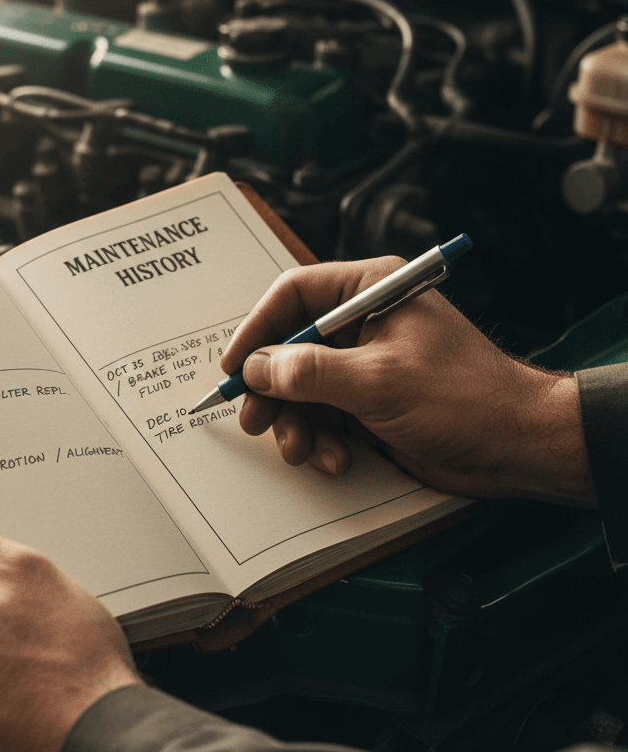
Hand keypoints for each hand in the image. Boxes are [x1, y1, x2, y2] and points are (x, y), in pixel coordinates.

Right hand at [220, 257, 594, 505]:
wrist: (517, 447)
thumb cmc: (464, 398)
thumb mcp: (377, 382)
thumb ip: (309, 372)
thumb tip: (255, 368)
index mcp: (370, 291)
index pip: (293, 294)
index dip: (257, 329)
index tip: (234, 366)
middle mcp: (363, 322)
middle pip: (290, 346)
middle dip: (272, 390)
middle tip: (256, 421)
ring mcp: (365, 364)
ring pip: (302, 388)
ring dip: (297, 424)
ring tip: (304, 451)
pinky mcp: (369, 401)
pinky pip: (324, 415)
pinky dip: (321, 440)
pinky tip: (335, 460)